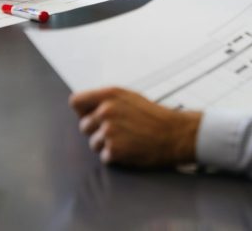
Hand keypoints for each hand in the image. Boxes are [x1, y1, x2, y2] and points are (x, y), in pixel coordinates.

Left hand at [69, 87, 200, 166]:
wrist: (175, 134)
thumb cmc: (155, 117)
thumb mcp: (129, 97)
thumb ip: (106, 100)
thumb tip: (86, 106)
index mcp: (109, 95)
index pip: (76, 101)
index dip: (83, 110)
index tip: (90, 115)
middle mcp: (106, 111)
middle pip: (83, 126)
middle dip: (96, 131)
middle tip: (117, 131)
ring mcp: (109, 131)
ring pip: (93, 143)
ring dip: (106, 145)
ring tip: (127, 140)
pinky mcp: (114, 150)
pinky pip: (104, 156)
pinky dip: (115, 157)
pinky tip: (130, 149)